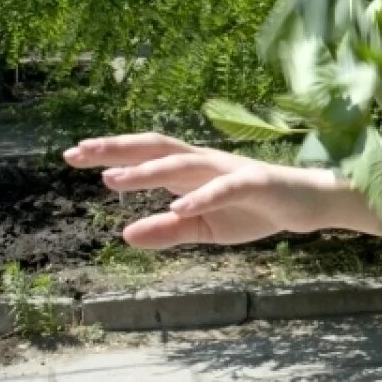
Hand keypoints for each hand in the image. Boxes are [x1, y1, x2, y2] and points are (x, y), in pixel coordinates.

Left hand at [63, 133, 337, 249]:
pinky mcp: (255, 183)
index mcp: (192, 171)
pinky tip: (179, 206)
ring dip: (147, 171)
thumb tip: (124, 234)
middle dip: (116, 149)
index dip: (111, 153)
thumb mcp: (205, 228)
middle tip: (77, 153)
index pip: (146, 155)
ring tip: (113, 180)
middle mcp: (206, 163)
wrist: (309, 205)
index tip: (73, 154)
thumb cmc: (256, 209)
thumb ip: (168, 230)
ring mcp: (229, 170)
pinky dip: (200, 196)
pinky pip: (223, 188)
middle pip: (156, 147)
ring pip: (183, 163)